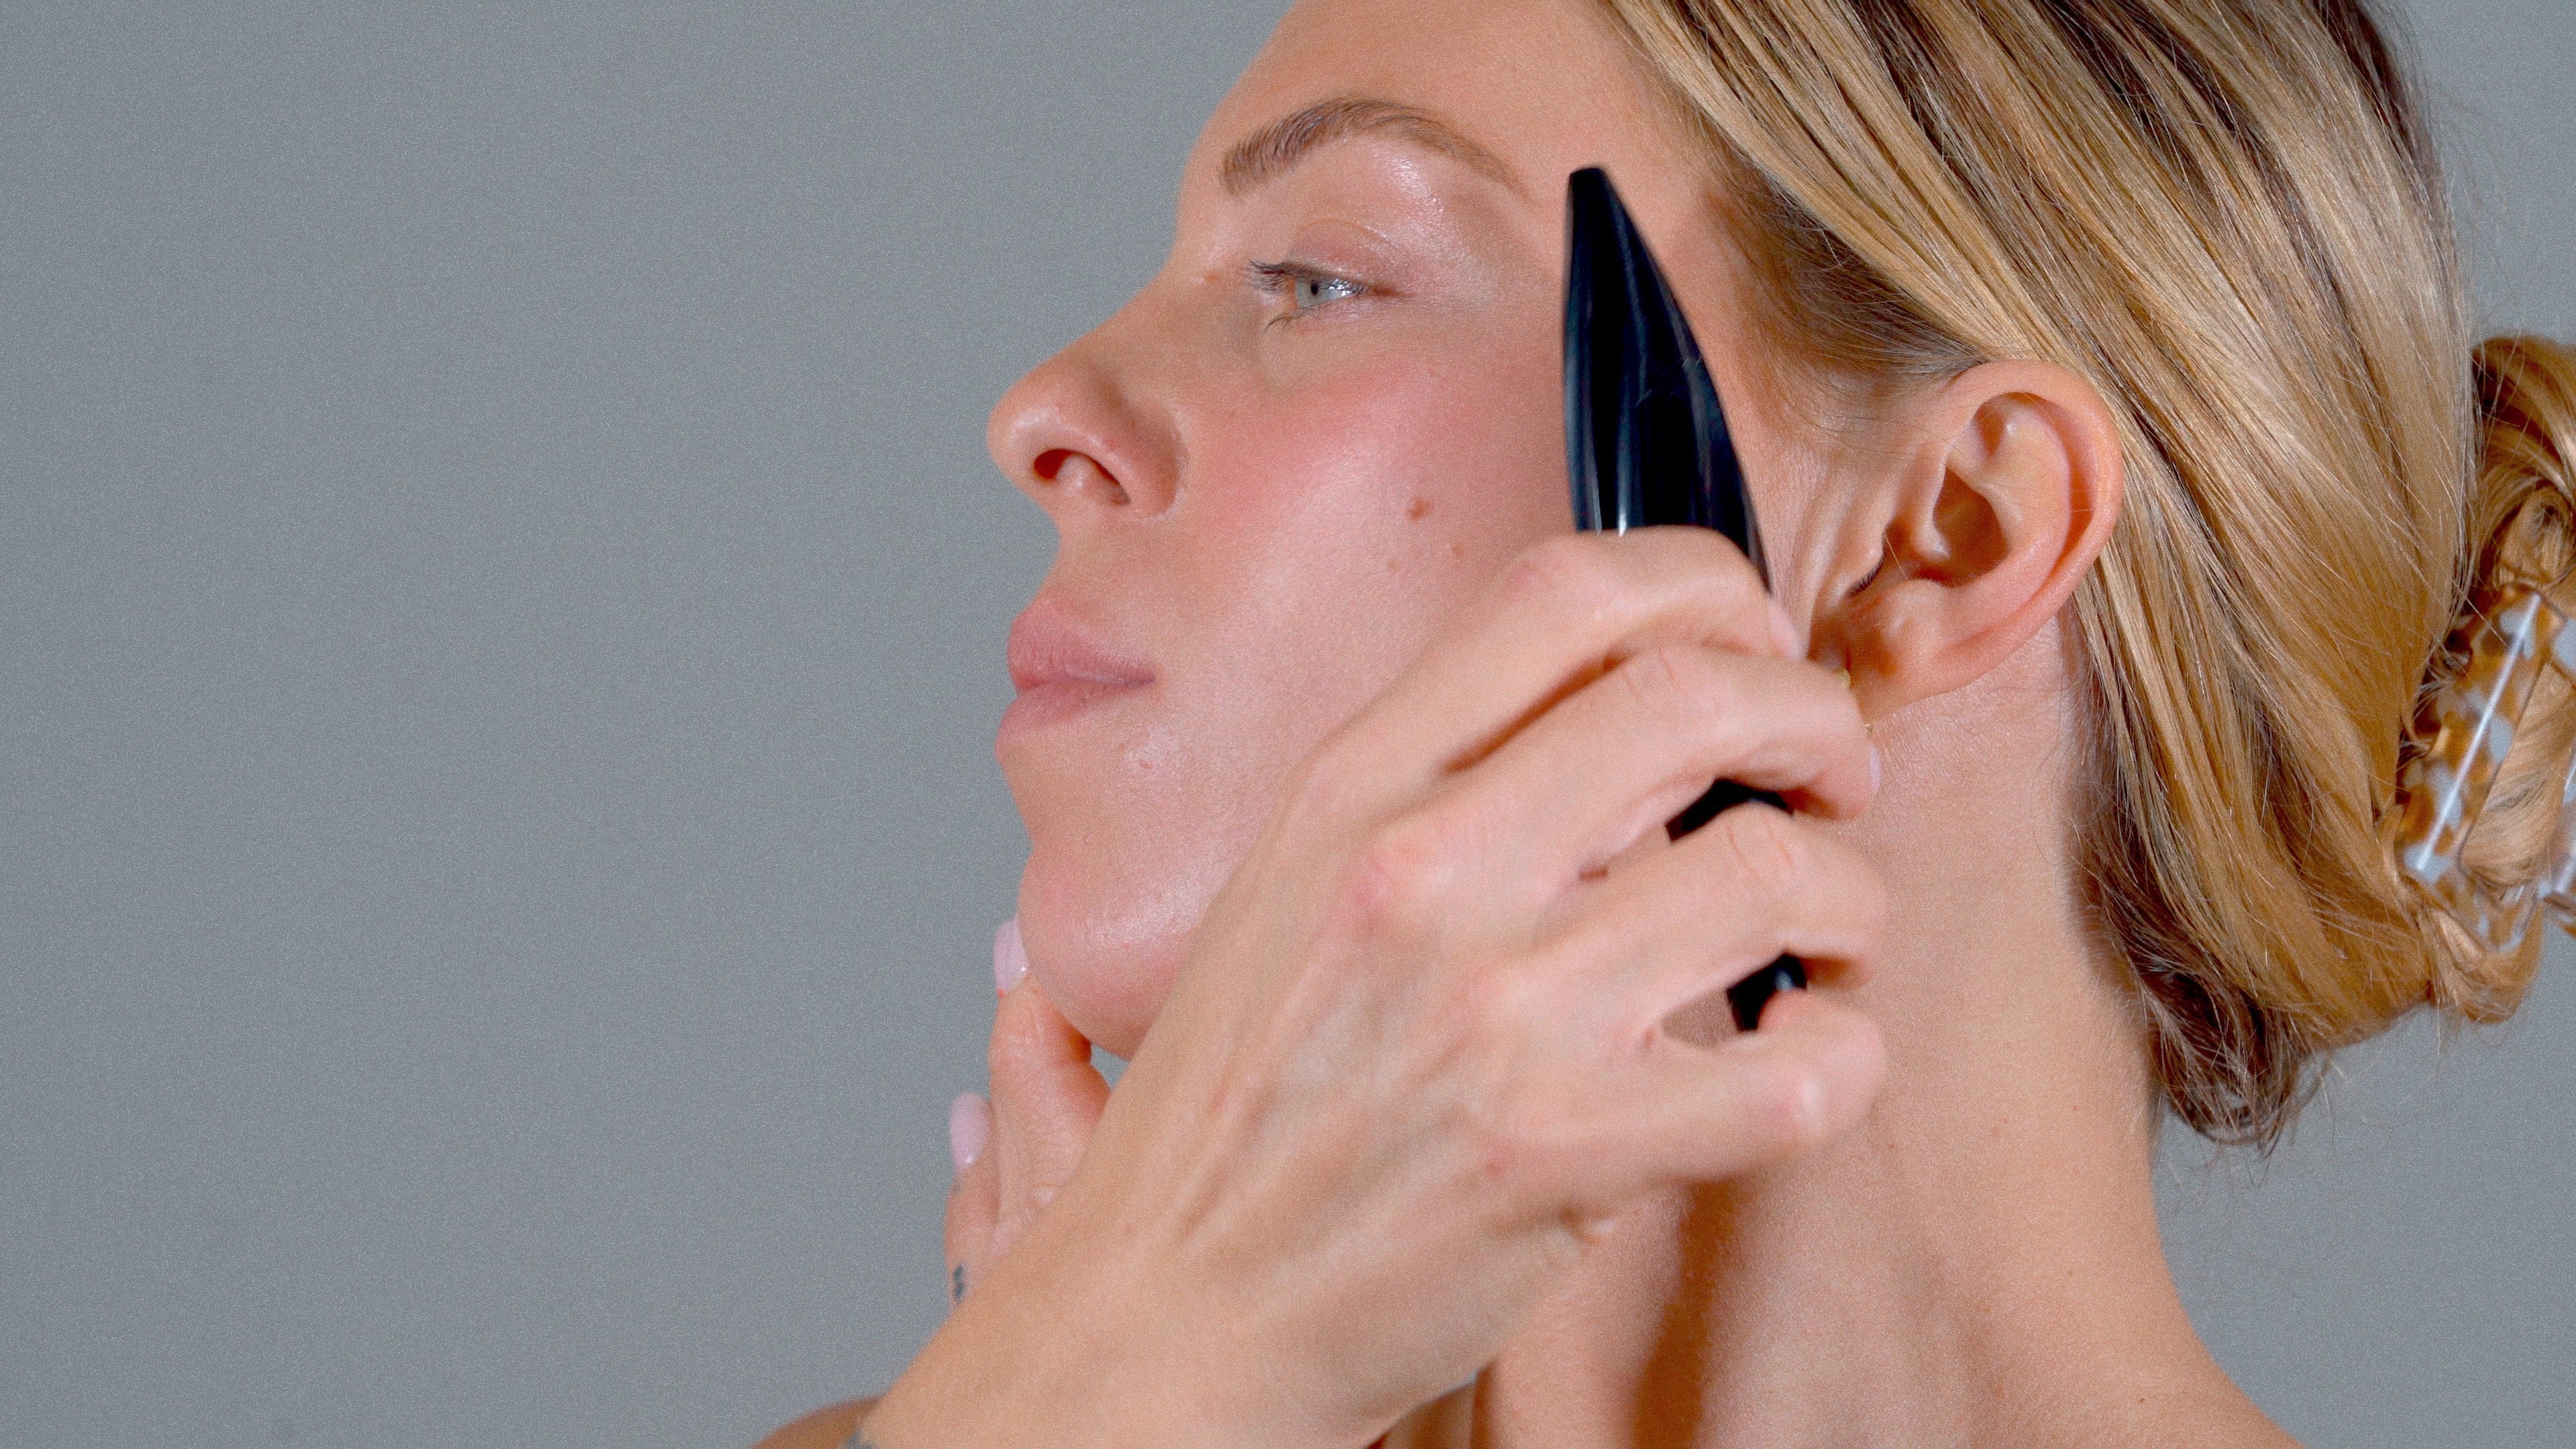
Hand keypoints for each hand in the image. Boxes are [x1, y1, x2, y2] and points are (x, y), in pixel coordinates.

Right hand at [870, 531, 1888, 1448]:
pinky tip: (1808, 1055)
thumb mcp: (1284, 889)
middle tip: (1832, 777)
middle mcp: (1419, 870)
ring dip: (1847, 895)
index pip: (1568, 592)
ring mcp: (1491, 1012)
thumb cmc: (1232, 1111)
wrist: (1164, 1312)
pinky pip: (1794, 1073)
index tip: (1753, 646)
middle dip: (1816, 719)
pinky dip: (1844, 1056)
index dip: (1709, 588)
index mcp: (1349, 785)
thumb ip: (1425, 785)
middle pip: (1698, 693)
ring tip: (1824, 939)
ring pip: (1771, 869)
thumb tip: (1600, 703)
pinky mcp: (1558, 1156)